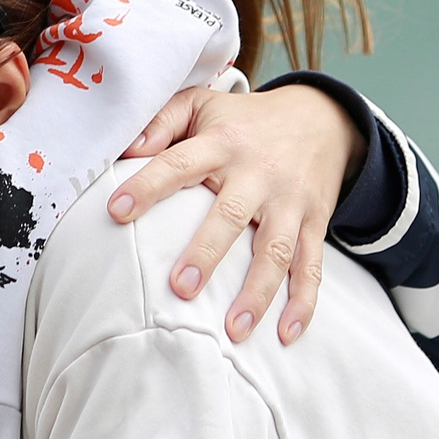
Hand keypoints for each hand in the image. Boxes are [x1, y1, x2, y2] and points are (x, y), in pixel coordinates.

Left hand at [114, 84, 362, 346]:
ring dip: (257, 292)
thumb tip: (126, 149)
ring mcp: (290, 202)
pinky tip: (286, 334)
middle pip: (231, 214)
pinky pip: (312, 266)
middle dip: (207, 253)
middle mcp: (258, 174)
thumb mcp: (200, 104)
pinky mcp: (315, 223)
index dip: (148, 186)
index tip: (116, 212)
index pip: (179, 163)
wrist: (321, 118)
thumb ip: (161, 121)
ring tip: (233, 330)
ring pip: (276, 250)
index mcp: (222, 143)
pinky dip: (304, 302)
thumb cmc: (242, 120)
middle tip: (180, 288)